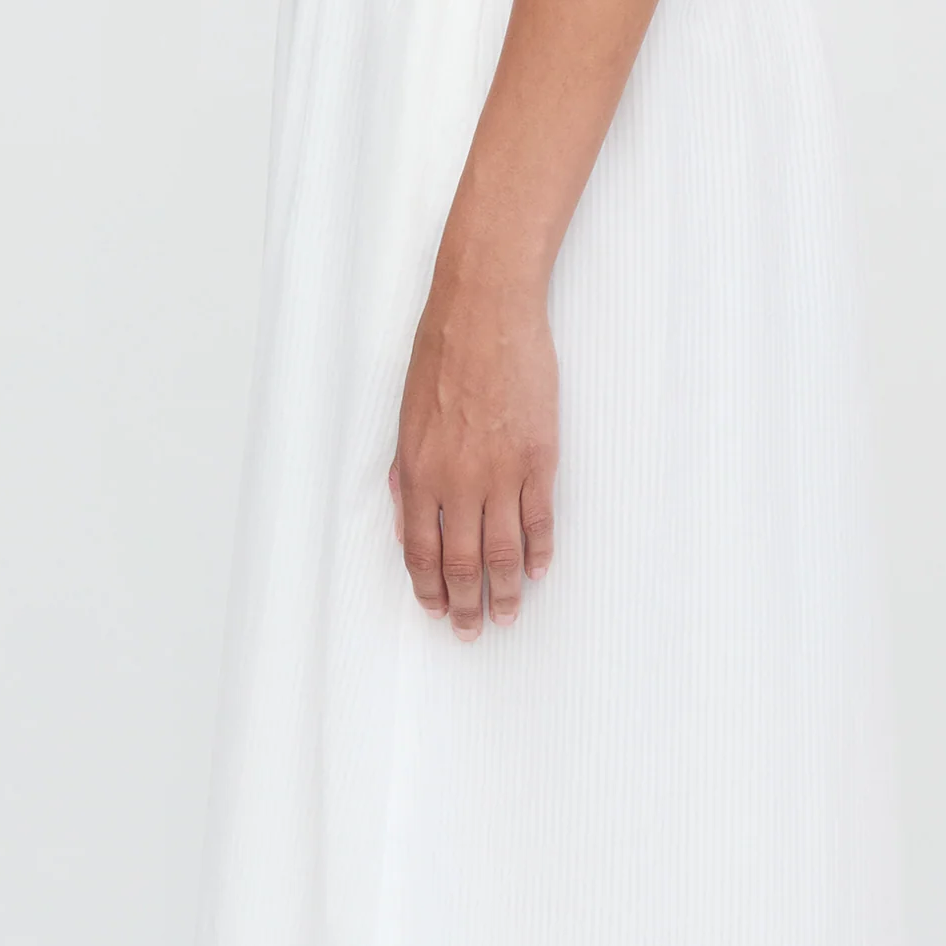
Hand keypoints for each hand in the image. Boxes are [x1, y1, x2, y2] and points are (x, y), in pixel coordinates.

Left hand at [388, 253, 558, 639]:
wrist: (485, 313)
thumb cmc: (441, 357)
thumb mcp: (405, 419)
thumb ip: (407, 477)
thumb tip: (407, 524)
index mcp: (418, 472)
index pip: (421, 552)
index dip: (429, 589)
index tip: (436, 611)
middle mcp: (457, 481)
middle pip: (461, 562)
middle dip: (466, 605)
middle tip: (471, 631)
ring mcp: (501, 471)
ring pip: (503, 551)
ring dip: (506, 592)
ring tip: (509, 616)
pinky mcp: (538, 457)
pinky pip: (540, 519)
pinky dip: (540, 551)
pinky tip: (539, 571)